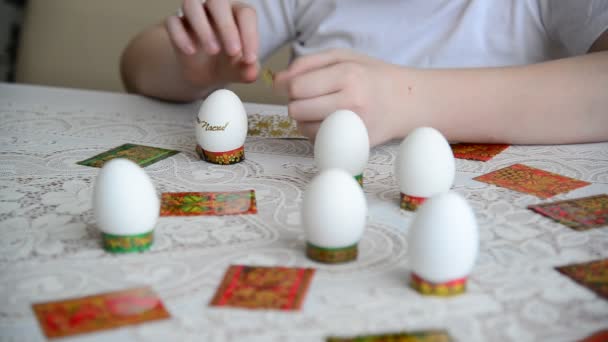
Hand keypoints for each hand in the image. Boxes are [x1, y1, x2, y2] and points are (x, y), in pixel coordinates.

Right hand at [165, 0, 258, 87]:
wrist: (205, 73)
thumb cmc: (228, 64)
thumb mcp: (241, 71)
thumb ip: (248, 70)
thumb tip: (251, 72)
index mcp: (237, 13)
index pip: (245, 14)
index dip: (250, 34)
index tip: (249, 59)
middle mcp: (215, 8)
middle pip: (218, 3)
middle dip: (227, 27)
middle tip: (233, 52)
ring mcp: (194, 14)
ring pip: (192, 5)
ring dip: (202, 27)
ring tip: (213, 51)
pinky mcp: (175, 25)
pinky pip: (172, 22)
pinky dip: (180, 36)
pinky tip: (190, 52)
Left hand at [273, 49, 414, 145]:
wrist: (408, 102)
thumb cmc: (372, 76)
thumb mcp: (342, 57)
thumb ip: (306, 64)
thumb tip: (277, 81)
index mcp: (347, 75)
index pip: (296, 87)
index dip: (289, 86)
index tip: (297, 85)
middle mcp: (351, 102)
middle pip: (296, 109)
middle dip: (297, 102)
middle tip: (311, 97)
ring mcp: (354, 127)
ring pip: (303, 128)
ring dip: (305, 119)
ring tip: (322, 109)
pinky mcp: (355, 145)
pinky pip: (317, 142)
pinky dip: (317, 132)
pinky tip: (330, 122)